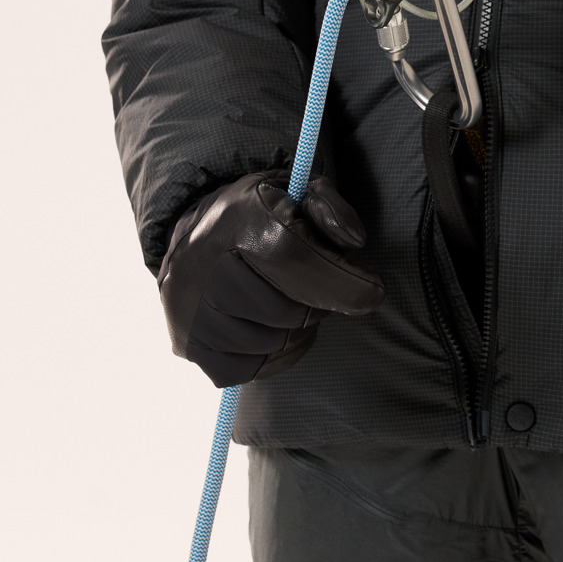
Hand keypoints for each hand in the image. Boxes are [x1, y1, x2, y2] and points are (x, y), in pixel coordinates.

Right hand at [158, 171, 382, 387]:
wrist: (196, 235)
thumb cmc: (259, 214)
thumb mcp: (295, 191)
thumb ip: (332, 209)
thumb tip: (355, 243)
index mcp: (237, 220)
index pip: (296, 260)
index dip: (344, 282)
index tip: (372, 291)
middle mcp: (205, 268)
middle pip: (292, 310)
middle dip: (319, 302)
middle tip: (316, 286)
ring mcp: (191, 312)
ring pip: (276, 344)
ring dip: (298, 330)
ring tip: (290, 301)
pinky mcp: (189, 347)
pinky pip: (253, 370)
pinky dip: (275, 355)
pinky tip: (272, 328)